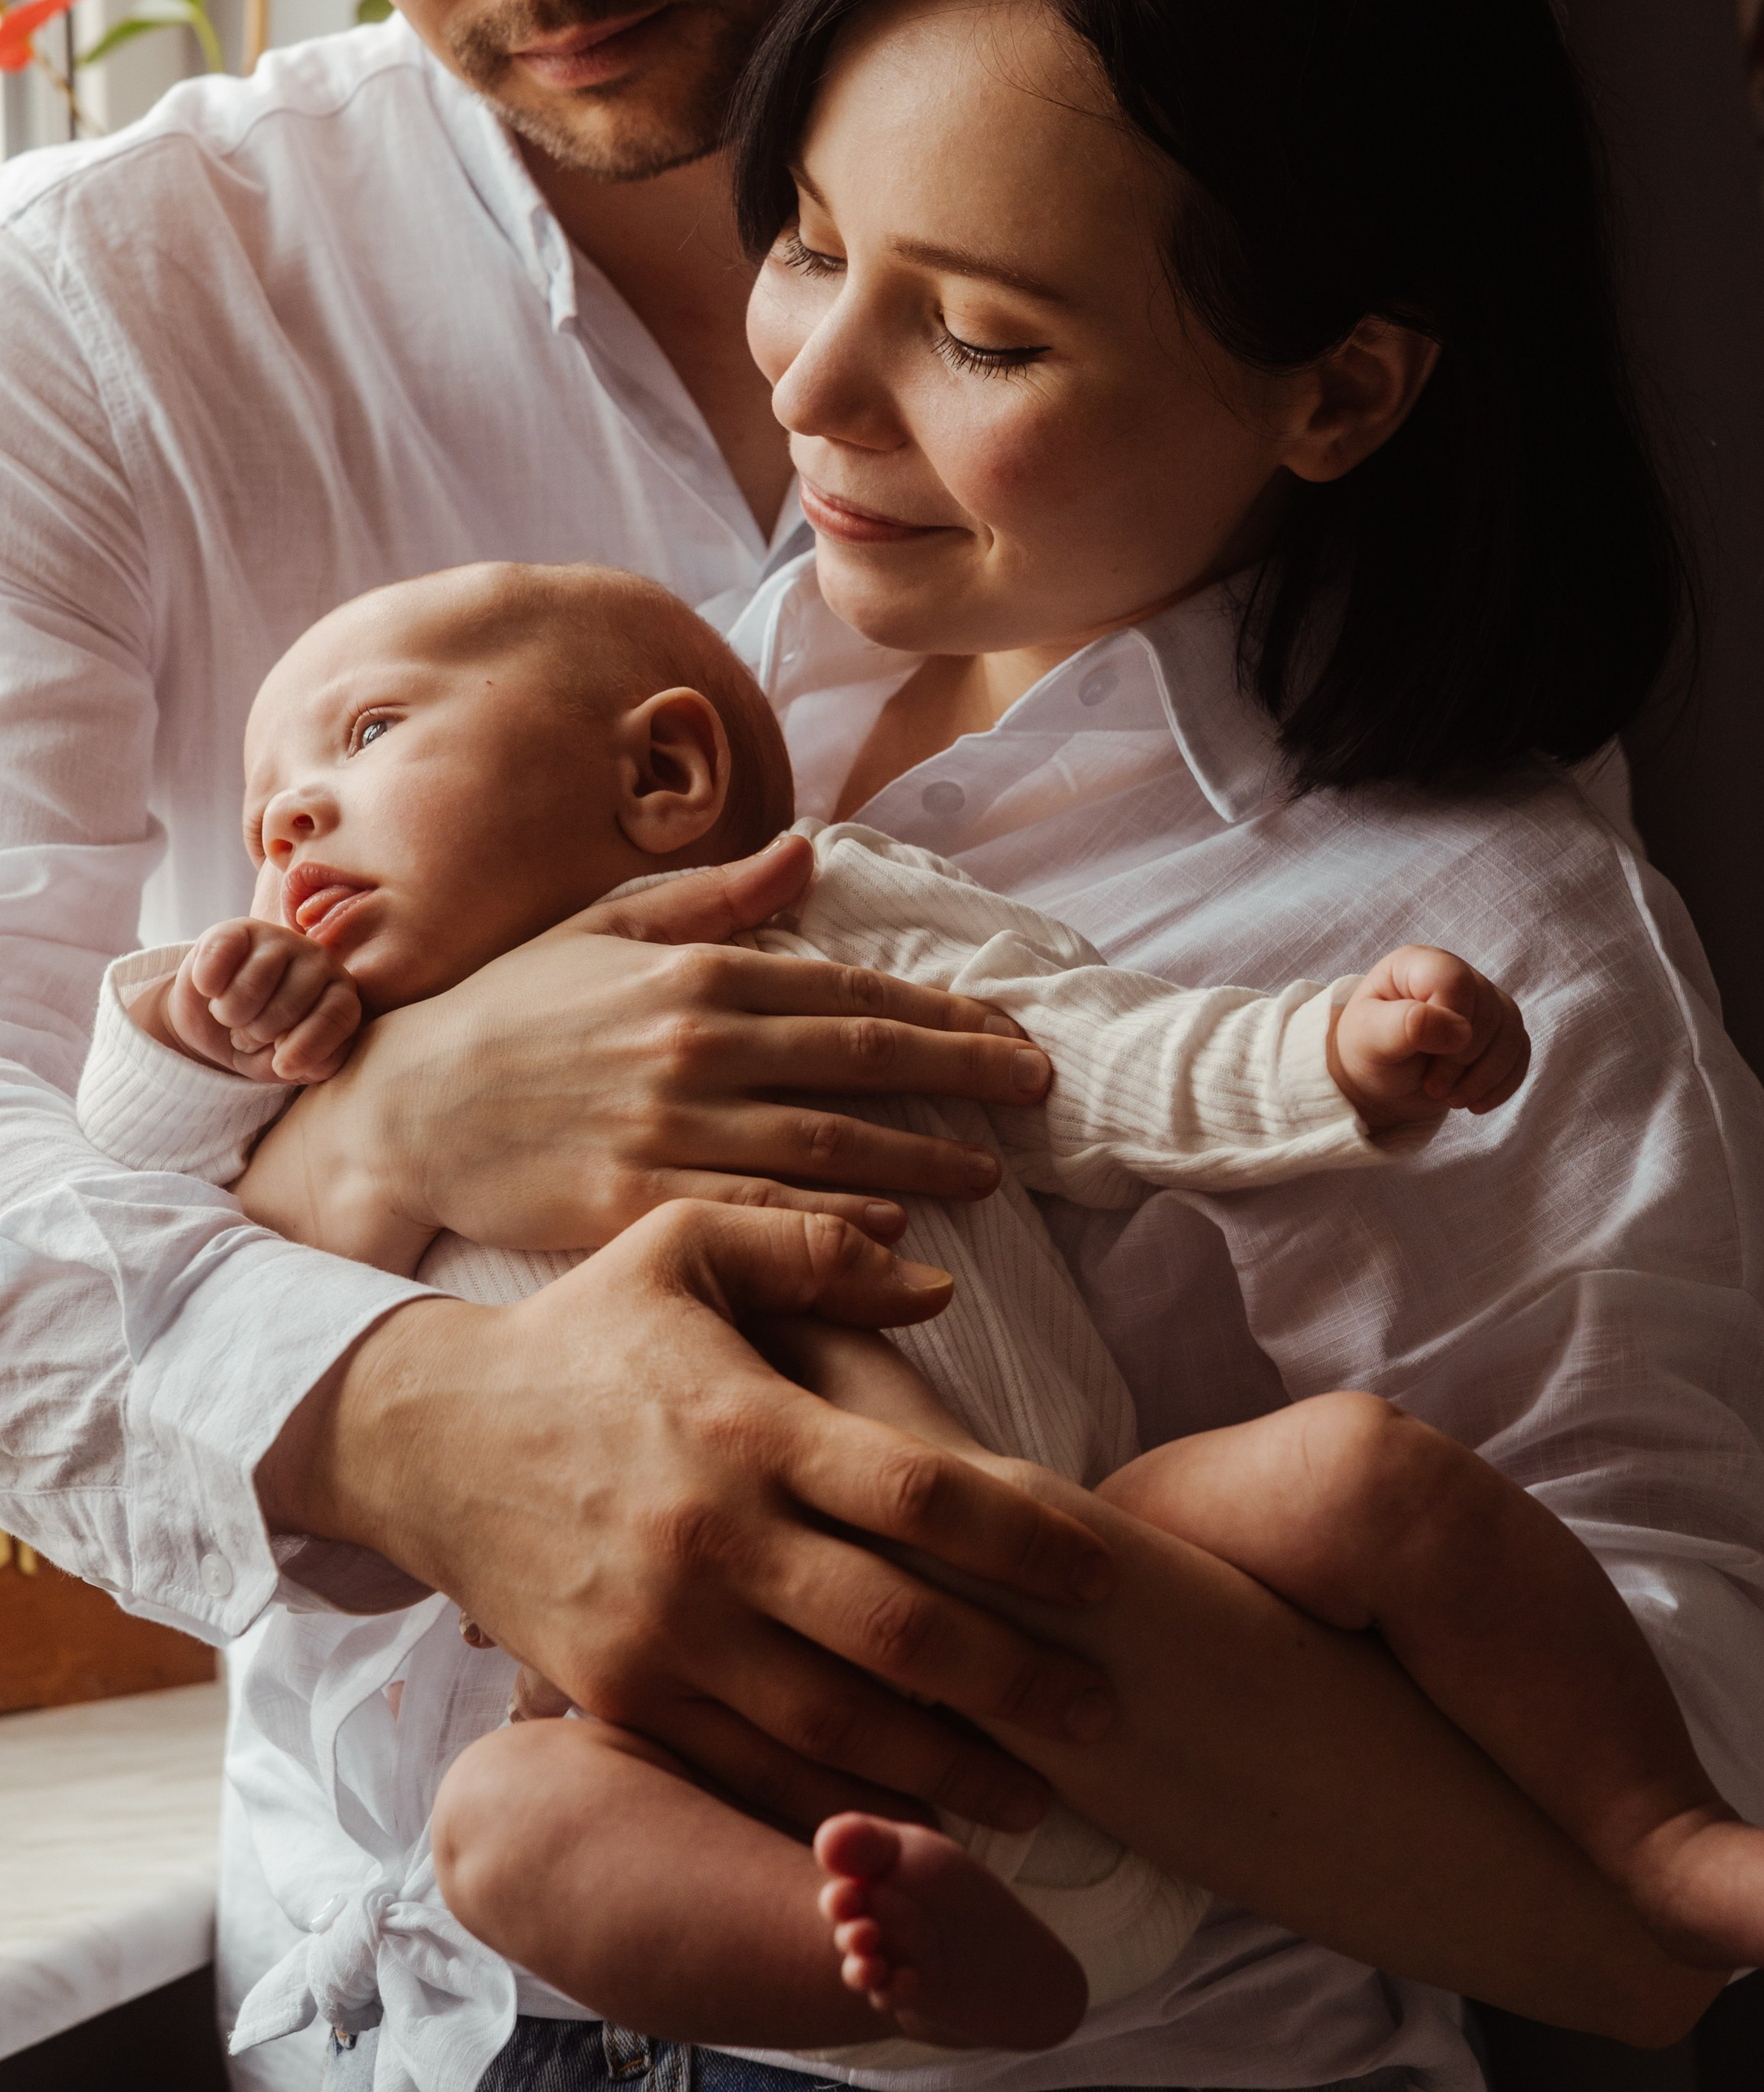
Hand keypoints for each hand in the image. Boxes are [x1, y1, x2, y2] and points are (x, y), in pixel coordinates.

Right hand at [139, 918, 362, 1086]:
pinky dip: (208, 984)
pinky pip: (221, 958)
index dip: (308, 1046)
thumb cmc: (262, 1044)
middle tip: (250, 1033)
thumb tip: (290, 1062)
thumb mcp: (286, 1065)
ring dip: (229, 1014)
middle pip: (289, 1006)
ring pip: (252, 986)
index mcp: (341, 995)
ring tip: (231, 1015)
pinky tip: (210, 990)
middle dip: (258, 1033)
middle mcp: (319, 961)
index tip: (282, 1066)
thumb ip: (306, 1065)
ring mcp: (280, 939)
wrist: (213, 1022)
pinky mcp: (239, 930)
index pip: (337, 1016)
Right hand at [237, 832, 1056, 1267]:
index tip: (1011, 1032)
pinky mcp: (636, 1203)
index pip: (850, 990)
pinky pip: (758, 1218)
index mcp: (693, 971)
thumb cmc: (504, 1009)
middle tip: (1036, 1093)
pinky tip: (894, 1237)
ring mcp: (666, 1127)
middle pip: (859, 1062)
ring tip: (987, 1175)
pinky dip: (833, 1228)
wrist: (399, 1104)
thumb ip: (711, 897)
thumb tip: (806, 854)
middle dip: (962, 1077)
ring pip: (825, 1146)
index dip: (942, 1014)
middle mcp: (692, 1045)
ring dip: (920, 1160)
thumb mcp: (600, 925)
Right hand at [259, 1200, 1116, 1836]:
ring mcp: (664, 1628)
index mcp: (750, 1424)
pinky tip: (904, 1824)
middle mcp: (715, 1537)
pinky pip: (742, 1766)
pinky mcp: (619, 1691)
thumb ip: (814, 1246)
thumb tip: (939, 1277)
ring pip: (832, 1720)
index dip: (1028, 1538)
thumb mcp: (683, 1245)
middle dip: (1016, 1678)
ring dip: (944, 1766)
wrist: (422, 1436)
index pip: (922, 1492)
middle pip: (898, 1626)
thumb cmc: (579, 1333)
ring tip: (1039, 1797)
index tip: (1103, 1570)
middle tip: (1105, 1713)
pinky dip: (829, 1803)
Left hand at [1327, 946, 1529, 1132]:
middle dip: (1463, 1062)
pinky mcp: (1499, 1031)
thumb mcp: (1371, 1039)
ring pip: (1511, 1033)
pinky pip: (1520, 1052)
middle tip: (1433, 1088)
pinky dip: (1502, 1084)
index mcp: (1418, 964)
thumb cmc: (1367, 1052)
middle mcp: (1456, 975)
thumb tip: (1461, 1031)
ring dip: (1485, 1077)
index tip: (1427, 1061)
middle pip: (1488, 1012)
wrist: (1377, 1081)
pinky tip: (1475, 1102)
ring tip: (1451, 1098)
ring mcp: (1482, 1001)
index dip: (1451, 1024)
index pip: (1455, 981)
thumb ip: (1409, 1026)